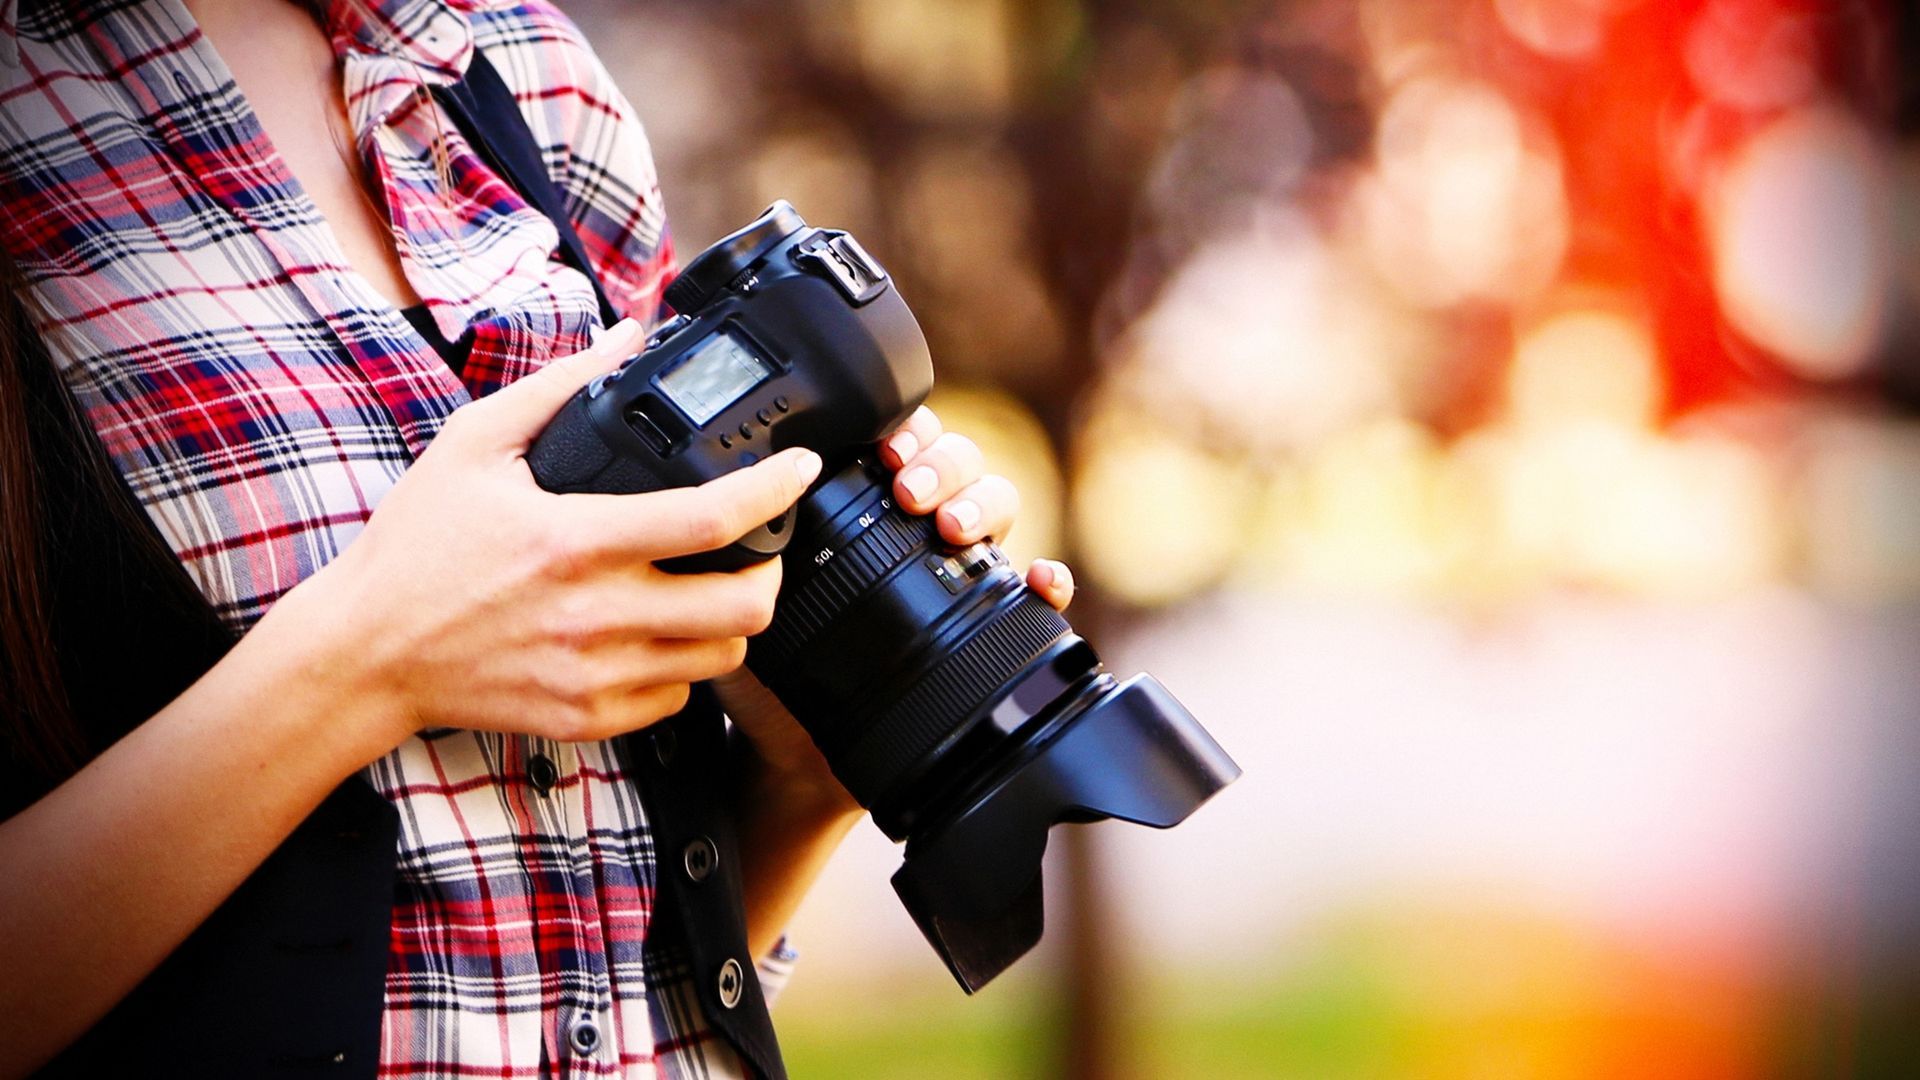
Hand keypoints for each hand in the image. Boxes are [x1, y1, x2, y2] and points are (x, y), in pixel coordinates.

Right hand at [295, 318, 820, 753]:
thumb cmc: (415, 547)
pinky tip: (659, 636)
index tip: (799, 467)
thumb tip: (625, 336)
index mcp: (576, 541)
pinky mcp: (587, 719)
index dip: (773, 489)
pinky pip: (677, 700)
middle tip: (757, 548)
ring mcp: (594, 675)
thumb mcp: (473, 445)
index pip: (709, 518)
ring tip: (709, 590)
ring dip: (731, 621)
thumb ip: (558, 387)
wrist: (362, 653)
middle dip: (769, 571)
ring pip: (722, 659)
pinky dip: (683, 667)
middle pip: (744, 606)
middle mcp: (595, 615)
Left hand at [714, 404, 1075, 807]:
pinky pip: (1034, 596)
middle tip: (910, 493)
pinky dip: (1048, 580)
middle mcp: (918, 528)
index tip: (883, 450)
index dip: (905, 429)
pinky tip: (1039, 580)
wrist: (795, 752)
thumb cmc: (768, 673)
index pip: (904, 437)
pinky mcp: (990, 623)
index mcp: (865, 507)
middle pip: (958, 461)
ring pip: (1000, 504)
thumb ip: (743, 549)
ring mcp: (959, 570)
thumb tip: (741, 497)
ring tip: (955, 528)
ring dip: (986, 502)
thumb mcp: (744, 599)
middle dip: (942, 464)